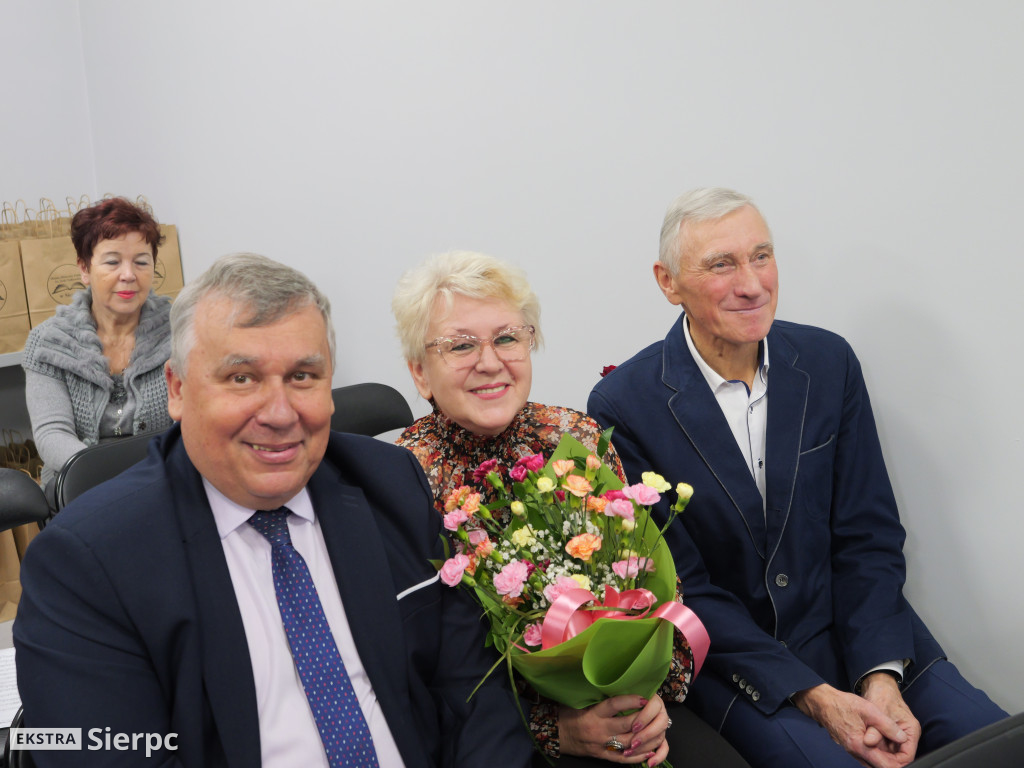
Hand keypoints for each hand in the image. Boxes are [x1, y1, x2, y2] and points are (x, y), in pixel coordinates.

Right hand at [558, 694, 670, 763]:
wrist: (555, 734)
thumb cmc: (568, 713)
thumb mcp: (580, 701)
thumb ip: (598, 696)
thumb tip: (617, 684)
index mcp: (593, 713)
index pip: (614, 705)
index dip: (630, 700)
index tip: (643, 697)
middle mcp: (598, 729)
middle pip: (626, 725)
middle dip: (643, 720)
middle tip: (655, 713)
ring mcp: (601, 744)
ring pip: (628, 743)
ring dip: (645, 739)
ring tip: (658, 732)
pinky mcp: (601, 755)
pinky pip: (622, 759)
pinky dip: (637, 757)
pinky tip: (649, 752)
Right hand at [793, 683, 914, 767]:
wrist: (822, 702)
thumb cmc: (842, 704)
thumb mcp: (869, 710)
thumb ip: (888, 726)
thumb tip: (902, 738)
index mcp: (859, 745)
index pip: (885, 766)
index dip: (899, 764)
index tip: (906, 757)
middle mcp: (854, 752)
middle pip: (878, 767)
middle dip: (892, 763)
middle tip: (902, 752)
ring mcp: (850, 750)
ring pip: (871, 763)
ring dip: (884, 759)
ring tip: (894, 749)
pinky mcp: (848, 746)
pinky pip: (864, 756)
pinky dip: (875, 754)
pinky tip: (880, 745)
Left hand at [859, 673, 919, 763]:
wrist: (878, 686)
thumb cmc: (882, 695)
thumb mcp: (878, 712)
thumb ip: (874, 729)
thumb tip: (869, 742)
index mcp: (911, 730)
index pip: (907, 755)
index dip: (895, 763)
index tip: (881, 764)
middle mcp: (907, 734)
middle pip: (898, 756)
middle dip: (886, 759)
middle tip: (871, 760)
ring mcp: (898, 734)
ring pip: (891, 752)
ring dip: (880, 754)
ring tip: (868, 754)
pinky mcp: (889, 733)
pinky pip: (885, 746)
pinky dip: (877, 748)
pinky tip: (867, 747)